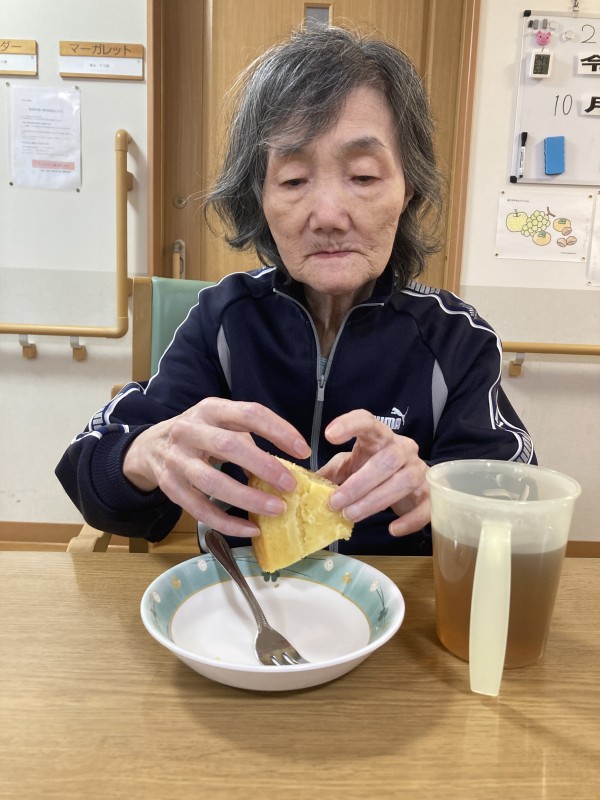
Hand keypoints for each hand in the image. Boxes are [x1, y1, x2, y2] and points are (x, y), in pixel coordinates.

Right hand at [123, 398, 310, 537]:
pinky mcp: (170, 487)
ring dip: (247, 498)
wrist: (150, 446)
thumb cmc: (200, 434)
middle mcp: (189, 430)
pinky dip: (227, 523)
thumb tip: (289, 466)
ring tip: (276, 510)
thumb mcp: (221, 422)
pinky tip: (251, 529)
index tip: (303, 450)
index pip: (249, 413)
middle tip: (290, 485)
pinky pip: (200, 510)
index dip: (278, 430)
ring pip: (212, 482)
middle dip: (263, 466)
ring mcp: (176, 459)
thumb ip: (249, 438)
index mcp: (210, 409)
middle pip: (229, 446)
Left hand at [318, 409, 428, 536]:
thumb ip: (329, 473)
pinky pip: (426, 507)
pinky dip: (409, 520)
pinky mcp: (430, 495)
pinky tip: (392, 530)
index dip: (350, 425)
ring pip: (403, 482)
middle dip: (358, 483)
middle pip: (387, 460)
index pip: (368, 422)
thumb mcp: (348, 467)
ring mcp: (420, 470)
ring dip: (374, 501)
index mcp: (380, 437)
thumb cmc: (371, 471)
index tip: (328, 435)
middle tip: (334, 502)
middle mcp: (403, 449)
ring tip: (350, 515)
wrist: (406, 485)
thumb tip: (303, 483)